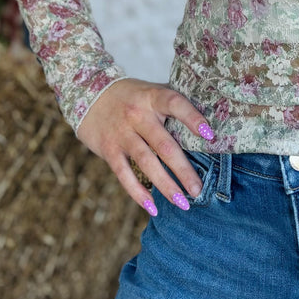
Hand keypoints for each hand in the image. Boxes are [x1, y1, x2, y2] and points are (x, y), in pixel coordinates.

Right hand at [76, 77, 214, 214]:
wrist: (88, 93)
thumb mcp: (151, 92)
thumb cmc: (131, 96)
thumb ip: (172, 105)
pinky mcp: (109, 149)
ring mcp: (122, 133)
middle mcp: (137, 115)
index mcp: (152, 97)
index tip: (209, 136)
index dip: (193, 118)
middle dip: (183, 170)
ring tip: (182, 203)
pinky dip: (138, 192)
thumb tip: (207, 127)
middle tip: (198, 190)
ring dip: (165, 185)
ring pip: (146, 162)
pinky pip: (124, 174)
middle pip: (164, 144)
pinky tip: (153, 207)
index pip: (175, 104)